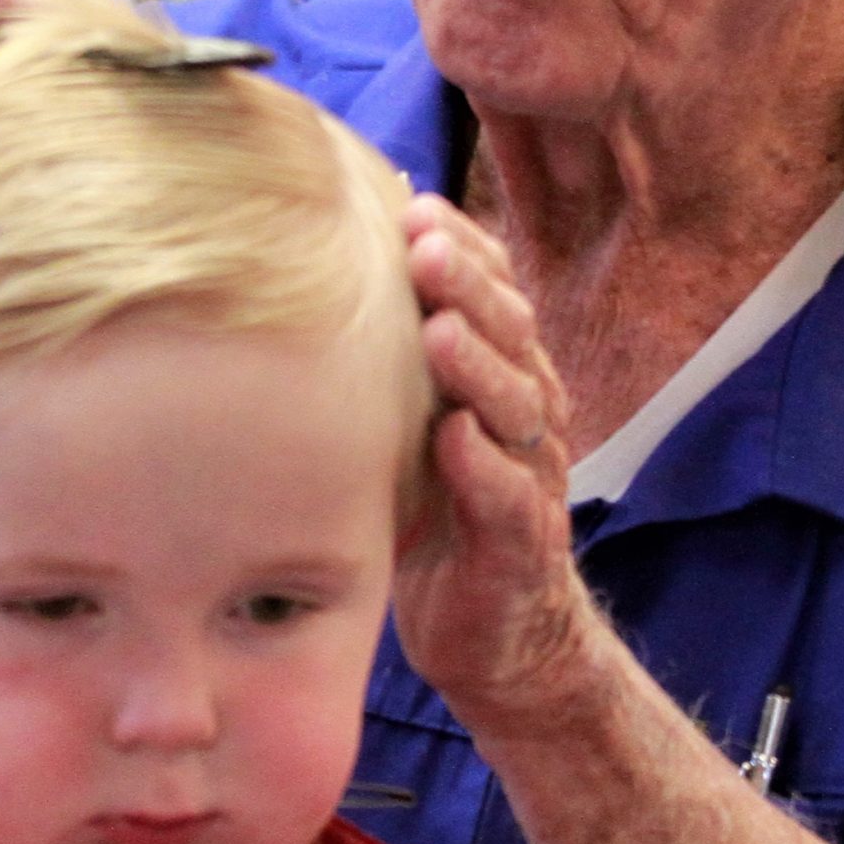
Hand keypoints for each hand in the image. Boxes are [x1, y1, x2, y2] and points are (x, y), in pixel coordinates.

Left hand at [392, 196, 605, 732]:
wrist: (496, 637)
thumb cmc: (435, 520)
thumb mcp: (406, 430)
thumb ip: (385, 362)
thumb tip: (312, 275)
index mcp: (502, 378)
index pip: (496, 295)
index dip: (463, 249)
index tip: (412, 207)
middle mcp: (526, 419)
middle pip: (511, 335)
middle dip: (467, 286)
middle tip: (423, 248)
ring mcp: (531, 481)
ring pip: (518, 408)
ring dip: (478, 366)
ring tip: (439, 331)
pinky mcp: (522, 550)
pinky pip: (512, 502)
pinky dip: (486, 471)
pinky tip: (458, 441)